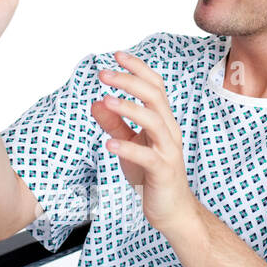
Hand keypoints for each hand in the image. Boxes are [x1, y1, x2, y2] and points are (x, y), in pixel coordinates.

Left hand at [91, 50, 197, 235]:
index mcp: (163, 121)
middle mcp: (169, 131)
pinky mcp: (163, 171)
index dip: (138, 69)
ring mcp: (168, 150)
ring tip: (106, 101)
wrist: (171, 210)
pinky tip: (109, 144)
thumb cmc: (151, 176)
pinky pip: (147, 156)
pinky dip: (128, 148)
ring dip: (129, 109)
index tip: (117, 55)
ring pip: (154, 121)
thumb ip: (114, 124)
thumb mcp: (128, 144)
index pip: (155, 86)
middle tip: (104, 74)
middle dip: (130, 82)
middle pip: (155, 97)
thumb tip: (95, 103)